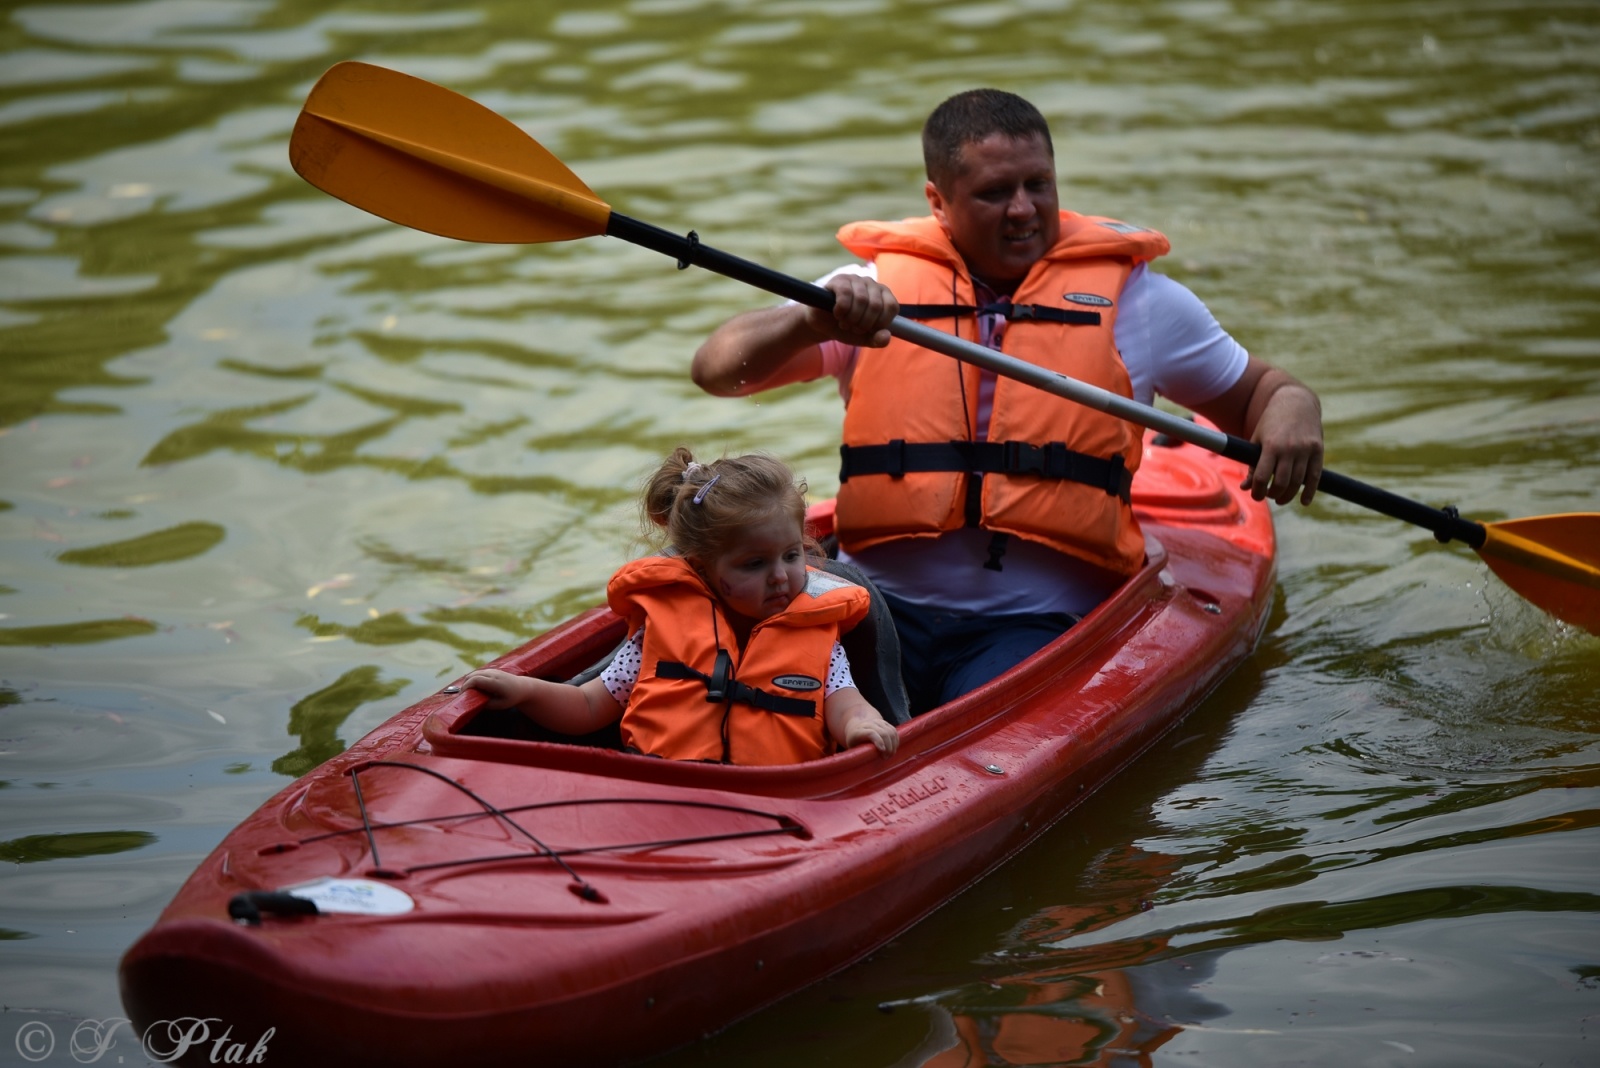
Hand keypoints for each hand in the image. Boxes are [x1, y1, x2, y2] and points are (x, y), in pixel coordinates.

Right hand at [455, 668, 536, 709]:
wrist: (522, 687)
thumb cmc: (512, 698)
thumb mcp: (500, 705)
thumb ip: (487, 704)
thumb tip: (474, 703)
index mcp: (495, 682)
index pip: (476, 680)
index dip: (466, 686)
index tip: (462, 695)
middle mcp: (493, 674)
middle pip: (472, 675)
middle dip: (465, 684)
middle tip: (463, 695)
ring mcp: (492, 670)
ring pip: (474, 673)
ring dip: (468, 681)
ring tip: (467, 692)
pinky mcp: (491, 670)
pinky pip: (478, 673)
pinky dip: (473, 679)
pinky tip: (473, 688)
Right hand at [804, 274, 897, 347]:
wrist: (823, 324)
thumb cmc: (847, 328)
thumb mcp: (864, 338)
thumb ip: (878, 340)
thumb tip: (886, 336)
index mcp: (883, 295)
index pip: (891, 306)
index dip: (880, 323)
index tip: (869, 329)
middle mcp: (871, 284)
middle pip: (876, 305)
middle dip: (864, 324)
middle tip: (853, 328)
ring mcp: (855, 279)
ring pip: (861, 299)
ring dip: (851, 318)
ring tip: (844, 323)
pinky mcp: (839, 280)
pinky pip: (845, 294)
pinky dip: (841, 310)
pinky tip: (837, 314)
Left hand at [843, 713, 899, 755]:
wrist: (855, 728)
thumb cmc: (854, 744)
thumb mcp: (852, 750)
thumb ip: (857, 756)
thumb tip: (864, 767)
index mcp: (857, 732)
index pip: (871, 733)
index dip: (878, 741)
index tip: (883, 751)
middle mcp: (867, 724)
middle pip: (883, 732)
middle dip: (888, 746)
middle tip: (886, 757)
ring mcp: (876, 722)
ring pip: (890, 731)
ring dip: (893, 744)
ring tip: (890, 754)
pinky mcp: (883, 723)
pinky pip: (893, 730)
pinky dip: (896, 740)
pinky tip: (894, 748)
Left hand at [1241, 382, 1323, 505]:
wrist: (1295, 402)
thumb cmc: (1271, 424)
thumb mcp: (1257, 440)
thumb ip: (1252, 464)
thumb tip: (1244, 487)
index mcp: (1271, 445)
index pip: (1262, 476)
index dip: (1258, 491)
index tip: (1256, 495)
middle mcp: (1290, 448)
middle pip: (1282, 482)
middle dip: (1274, 494)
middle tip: (1270, 496)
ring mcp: (1306, 449)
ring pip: (1298, 482)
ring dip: (1289, 495)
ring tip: (1281, 499)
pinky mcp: (1318, 449)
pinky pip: (1315, 476)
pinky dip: (1310, 491)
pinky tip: (1304, 501)